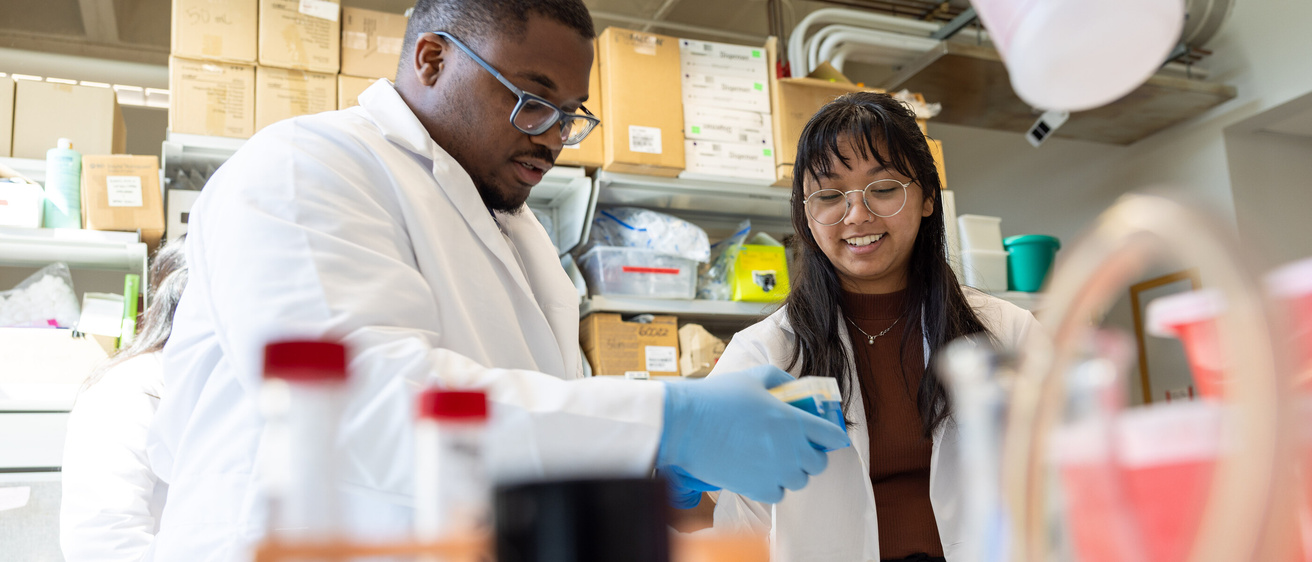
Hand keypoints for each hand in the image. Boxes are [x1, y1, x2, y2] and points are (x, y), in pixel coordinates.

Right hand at [657, 365, 850, 504]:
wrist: (686, 425)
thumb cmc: (717, 398)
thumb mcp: (753, 377)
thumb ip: (780, 379)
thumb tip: (794, 386)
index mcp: (793, 420)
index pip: (832, 435)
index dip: (834, 436)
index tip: (829, 436)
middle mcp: (790, 450)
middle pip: (819, 463)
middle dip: (813, 455)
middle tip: (799, 447)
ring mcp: (775, 472)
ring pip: (800, 481)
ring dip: (794, 471)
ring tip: (777, 460)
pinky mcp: (757, 488)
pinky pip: (779, 494)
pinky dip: (775, 486)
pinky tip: (762, 472)